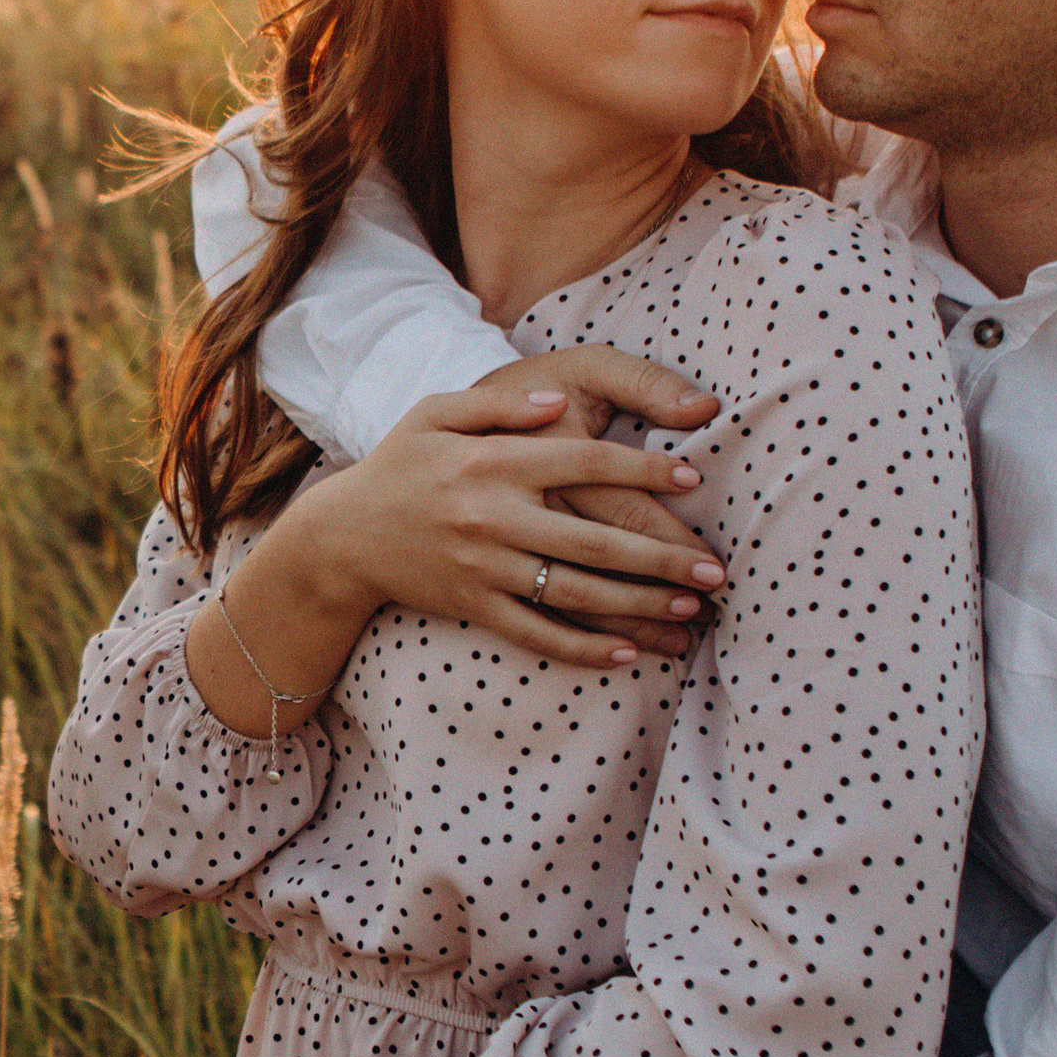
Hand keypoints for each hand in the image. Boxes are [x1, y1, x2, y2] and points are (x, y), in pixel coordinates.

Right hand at [281, 347, 726, 672]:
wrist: (341, 536)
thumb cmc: (399, 466)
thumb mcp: (434, 414)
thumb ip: (498, 404)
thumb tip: (559, 405)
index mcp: (490, 463)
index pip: (583, 462)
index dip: (642, 469)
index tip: (691, 477)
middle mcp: (492, 517)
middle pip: (594, 539)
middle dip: (662, 556)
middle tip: (715, 568)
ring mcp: (484, 568)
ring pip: (576, 591)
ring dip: (639, 604)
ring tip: (690, 609)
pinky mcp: (474, 606)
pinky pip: (538, 633)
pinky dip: (585, 647)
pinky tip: (629, 652)